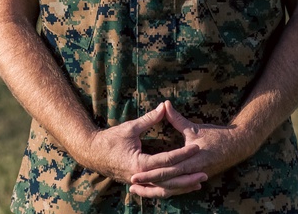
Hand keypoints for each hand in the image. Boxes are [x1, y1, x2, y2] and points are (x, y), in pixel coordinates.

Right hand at [80, 102, 207, 196]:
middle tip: (205, 173)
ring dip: (182, 187)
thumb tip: (164, 106)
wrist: (92, 153)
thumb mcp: (130, 128)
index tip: (197, 147)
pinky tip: (181, 187)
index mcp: (140, 163)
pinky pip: (157, 190)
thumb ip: (149, 119)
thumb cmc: (109, 139)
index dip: (183, 154)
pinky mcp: (138, 184)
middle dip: (188, 176)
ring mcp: (139, 182)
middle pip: (169, 179)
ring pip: (165, 189)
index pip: (167, 160)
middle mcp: (141, 176)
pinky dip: (170, 190)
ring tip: (198, 183)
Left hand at [129, 101, 254, 196]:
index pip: (167, 170)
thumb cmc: (217, 136)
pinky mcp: (197, 178)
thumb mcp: (194, 127)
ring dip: (156, 190)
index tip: (134, 174)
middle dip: (149, 184)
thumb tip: (164, 104)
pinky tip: (156, 189)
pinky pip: (180, 188)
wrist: (239, 146)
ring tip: (139, 191)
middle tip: (132, 184)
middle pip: (167, 182)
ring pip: (173, 189)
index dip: (150, 173)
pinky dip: (168, 190)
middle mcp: (193, 172)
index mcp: (192, 160)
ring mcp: (196, 177)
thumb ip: (176, 118)